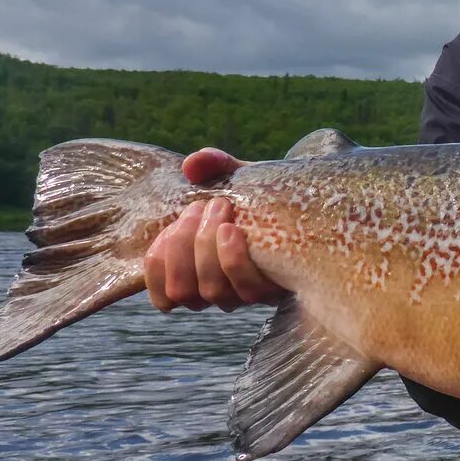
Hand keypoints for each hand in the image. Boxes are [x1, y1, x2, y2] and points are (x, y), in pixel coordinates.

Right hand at [144, 149, 284, 312]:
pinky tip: (235, 230)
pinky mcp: (272, 292)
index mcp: (195, 274)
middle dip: (182, 244)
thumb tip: (192, 165)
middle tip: (200, 206)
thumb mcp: (233, 178)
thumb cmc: (258, 198)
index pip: (161, 295)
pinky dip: (232, 259)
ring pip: (210, 290)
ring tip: (220, 206)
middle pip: (181, 290)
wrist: (303, 205)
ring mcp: (244, 295)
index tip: (167, 229)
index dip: (156, 267)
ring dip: (206, 245)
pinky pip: (246, 290)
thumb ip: (211, 167)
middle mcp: (216, 292)